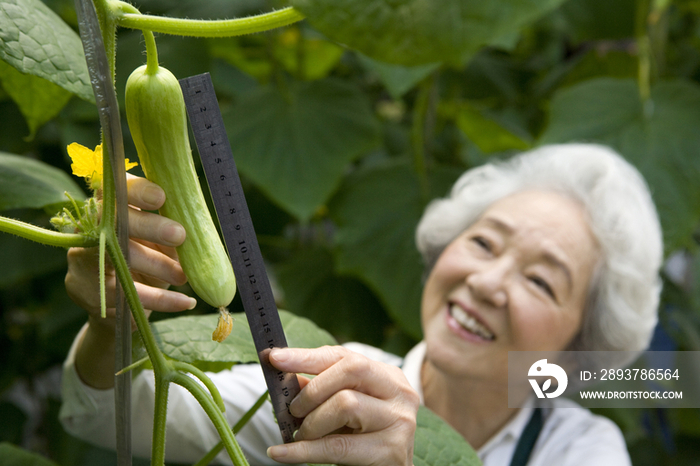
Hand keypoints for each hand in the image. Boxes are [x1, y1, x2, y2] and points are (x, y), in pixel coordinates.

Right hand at [65, 174, 195, 328]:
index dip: (136, 191)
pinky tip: (186, 302)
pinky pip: (130, 295)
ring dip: (158, 266)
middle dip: (149, 226)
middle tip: (180, 234)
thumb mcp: (156, 241)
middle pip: (114, 221)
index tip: (161, 197)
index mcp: (106, 209)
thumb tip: (198, 228)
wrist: (116, 305)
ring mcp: (86, 262)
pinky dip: (162, 299)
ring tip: (184, 276)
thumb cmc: (143, 260)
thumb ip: (169, 230)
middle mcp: (89, 231)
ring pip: (120, 258)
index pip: (113, 190)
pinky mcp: (94, 294)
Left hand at [267, 346, 419, 465]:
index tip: (275, 357)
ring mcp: (400, 420)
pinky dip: (303, 451)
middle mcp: (400, 392)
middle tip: (292, 410)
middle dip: (313, 389)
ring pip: (346, 403)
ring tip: (301, 436)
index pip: (344, 356)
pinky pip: (338, 446)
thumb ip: (320, 393)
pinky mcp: (392, 450)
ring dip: (312, 423)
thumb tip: (284, 377)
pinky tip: (280, 453)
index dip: (307, 356)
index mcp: (388, 377)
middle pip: (351, 370)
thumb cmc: (364, 442)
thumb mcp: (344, 412)